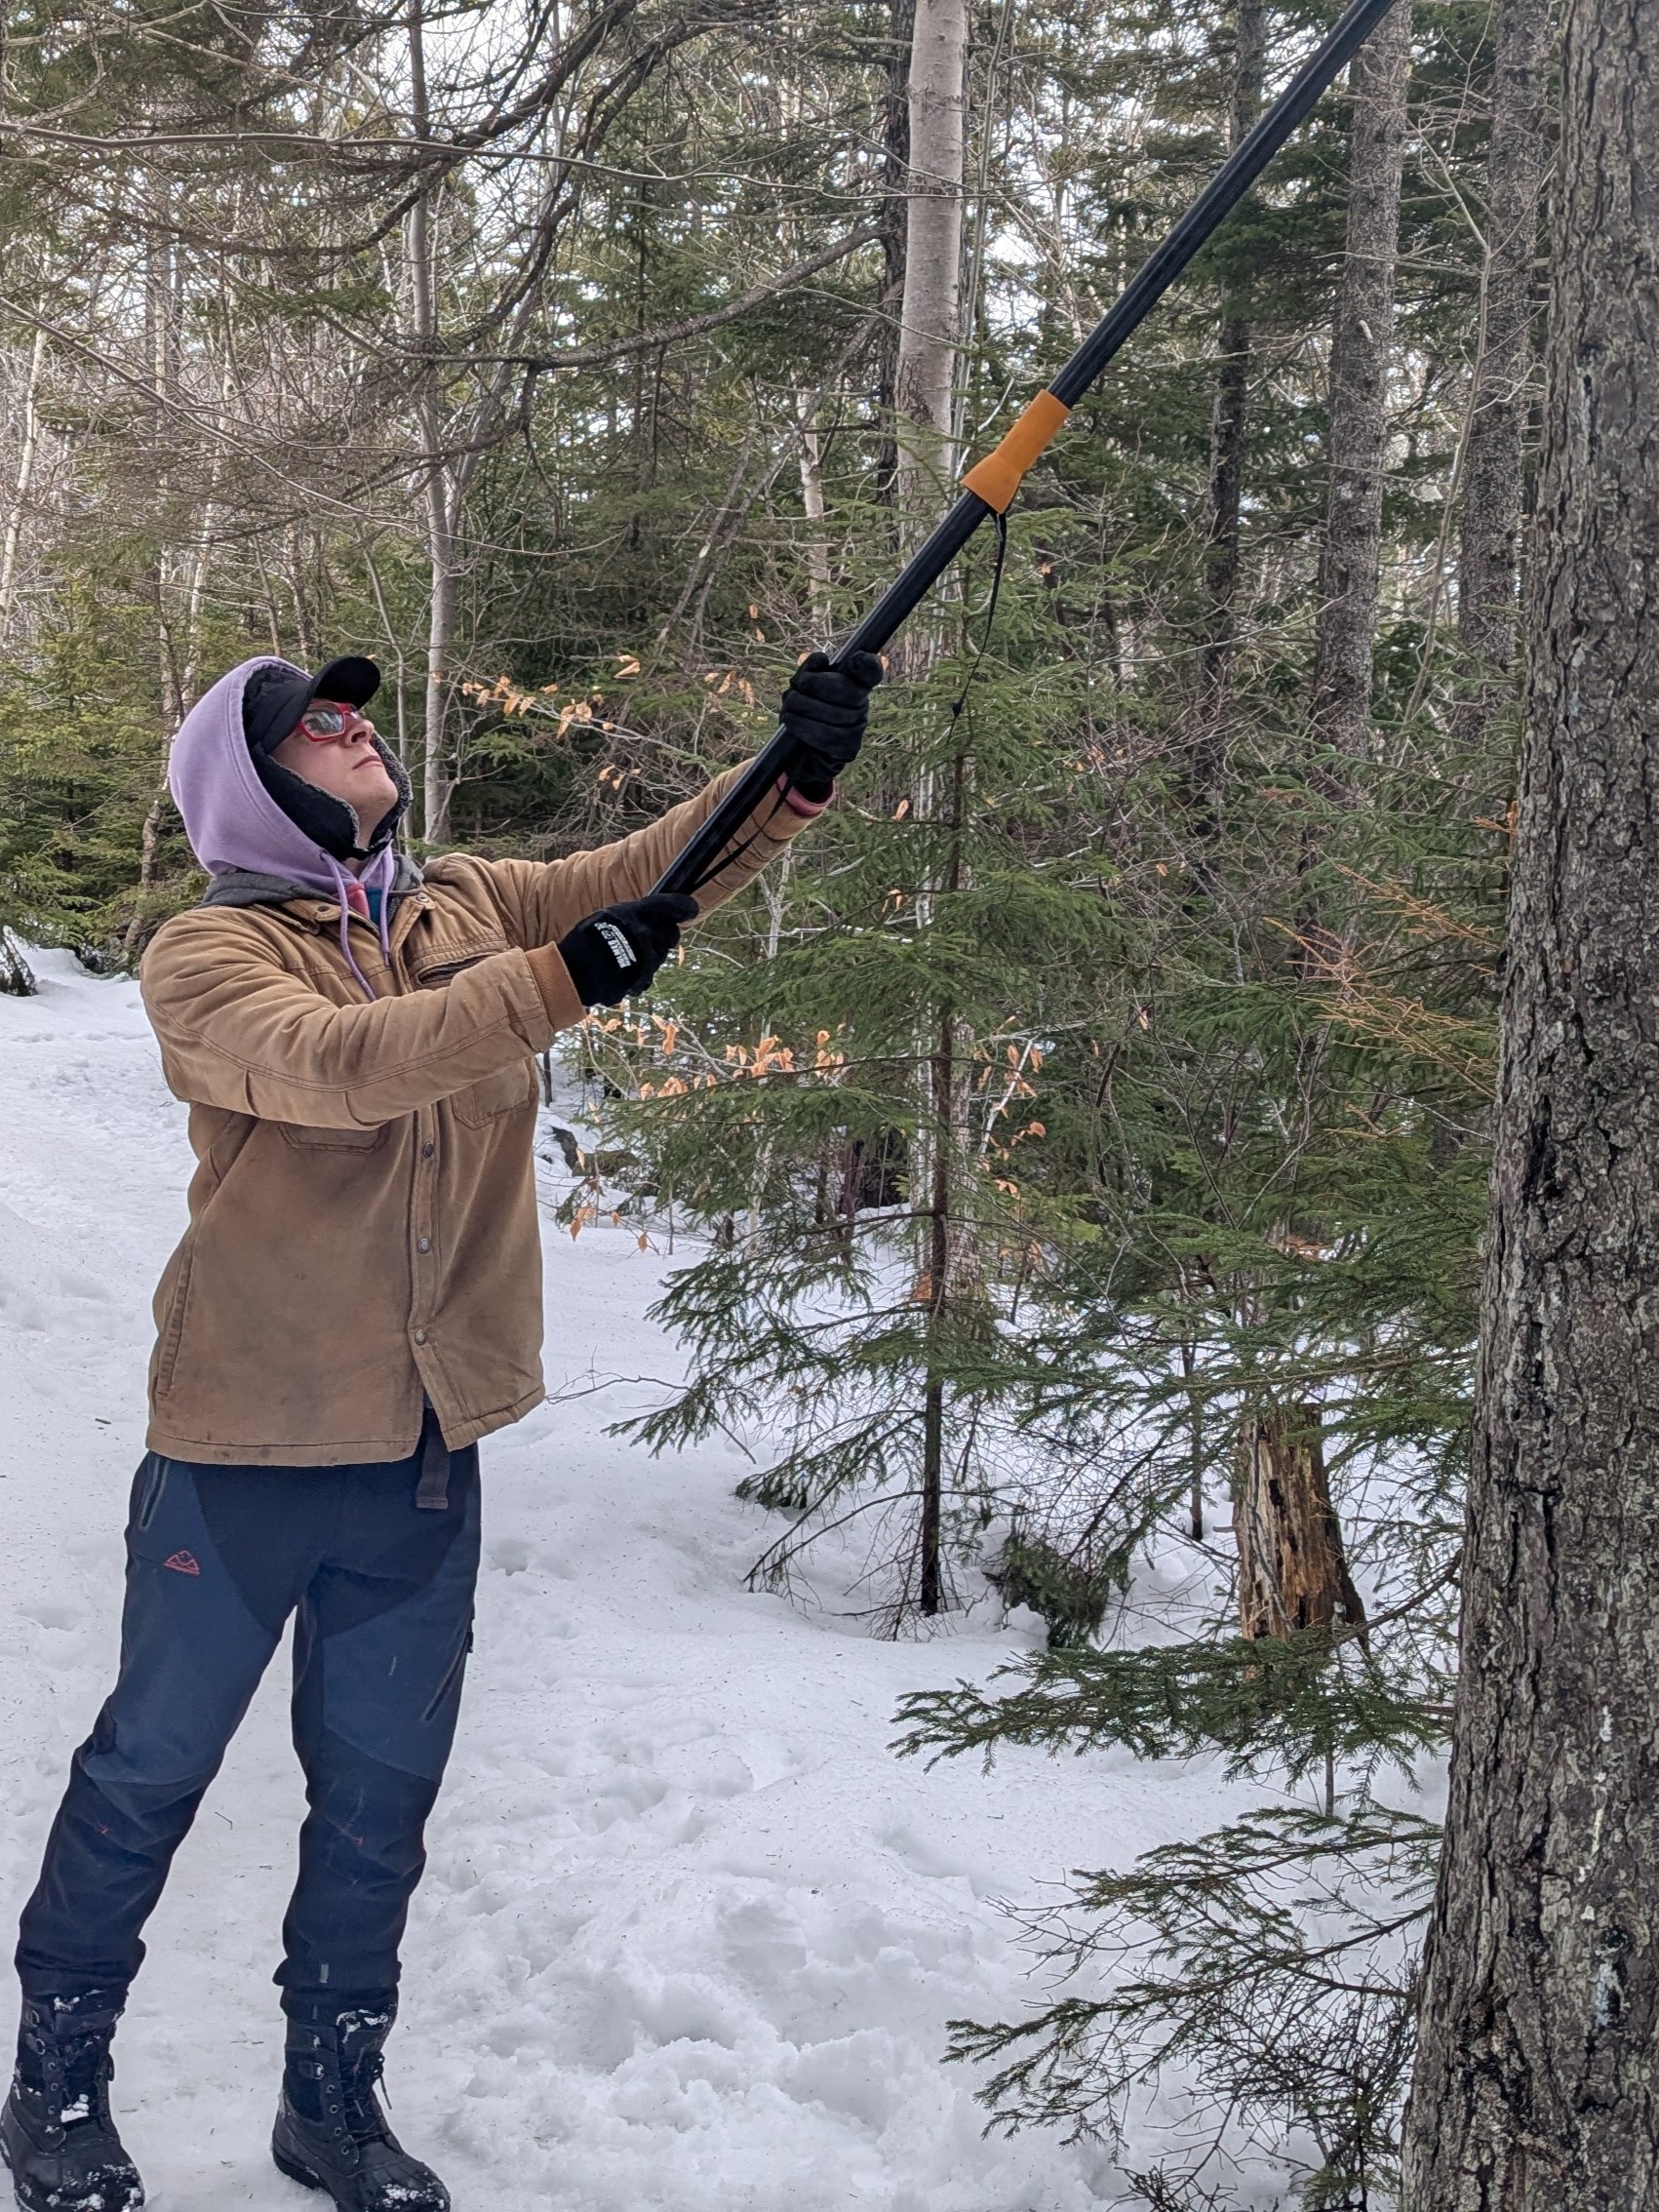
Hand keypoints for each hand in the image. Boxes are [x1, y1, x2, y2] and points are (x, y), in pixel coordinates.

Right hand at [556, 893, 697, 1007]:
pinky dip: (640, 975)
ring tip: (628, 957)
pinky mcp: (642, 979)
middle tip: (649, 937)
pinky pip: (648, 976)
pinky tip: (624, 973)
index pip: (673, 905)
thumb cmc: (585, 941)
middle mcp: (646, 935)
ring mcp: (646, 959)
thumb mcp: (606, 916)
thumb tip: (649, 913)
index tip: (688, 909)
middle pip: (672, 934)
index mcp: (636, 914)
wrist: (573, 973)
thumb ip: (631, 914)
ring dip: (650, 956)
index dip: (684, 907)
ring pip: (661, 956)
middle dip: (664, 936)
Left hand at [779, 650, 882, 800]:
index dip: (867, 665)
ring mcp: (858, 728)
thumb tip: (821, 659)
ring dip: (805, 706)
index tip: (856, 658)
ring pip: (836, 714)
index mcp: (853, 685)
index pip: (870, 672)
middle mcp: (861, 705)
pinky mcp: (849, 748)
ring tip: (789, 706)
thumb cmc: (802, 715)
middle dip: (819, 684)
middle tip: (798, 686)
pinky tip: (791, 721)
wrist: (800, 756)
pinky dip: (804, 726)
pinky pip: (829, 735)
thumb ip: (809, 671)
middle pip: (850, 690)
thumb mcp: (800, 690)